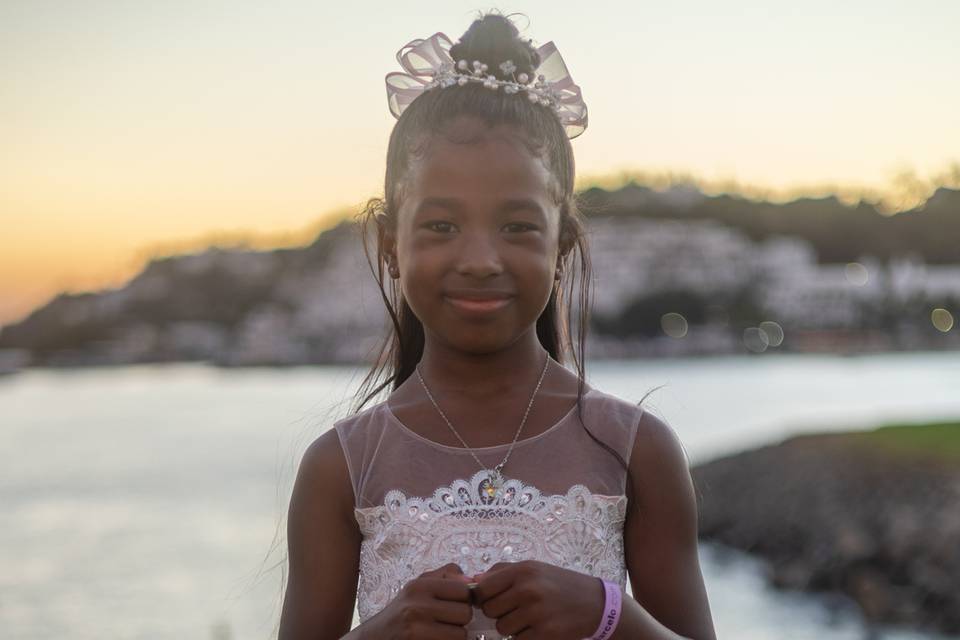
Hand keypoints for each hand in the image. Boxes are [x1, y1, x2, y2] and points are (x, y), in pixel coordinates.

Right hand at [367, 562, 473, 638]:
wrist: (373, 638)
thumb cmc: (401, 613)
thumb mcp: (417, 587)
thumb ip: (445, 577)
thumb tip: (472, 579)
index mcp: (419, 586)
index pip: (463, 589)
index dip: (464, 599)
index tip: (455, 604)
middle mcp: (417, 606)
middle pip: (465, 613)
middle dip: (460, 620)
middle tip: (446, 621)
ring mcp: (417, 630)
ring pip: (461, 634)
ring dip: (454, 636)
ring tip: (439, 632)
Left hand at [471, 560, 604, 638]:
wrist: (595, 603)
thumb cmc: (559, 584)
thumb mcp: (533, 568)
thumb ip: (501, 572)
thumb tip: (472, 582)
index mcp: (523, 570)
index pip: (483, 588)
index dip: (483, 597)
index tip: (493, 599)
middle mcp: (528, 589)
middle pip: (489, 610)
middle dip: (498, 612)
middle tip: (515, 609)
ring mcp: (537, 612)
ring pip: (502, 627)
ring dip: (511, 627)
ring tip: (528, 618)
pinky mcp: (545, 633)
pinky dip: (524, 637)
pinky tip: (538, 627)